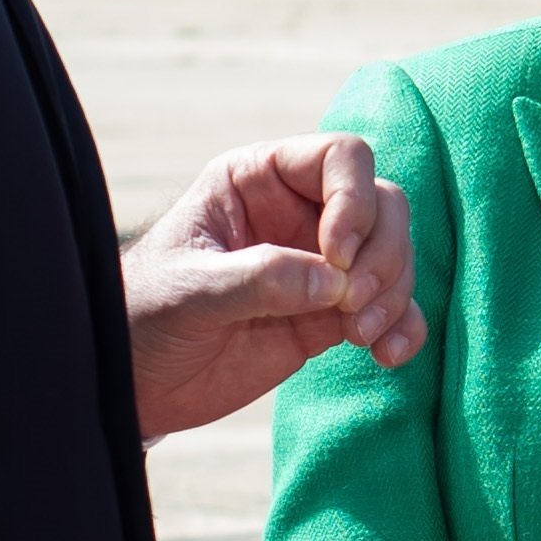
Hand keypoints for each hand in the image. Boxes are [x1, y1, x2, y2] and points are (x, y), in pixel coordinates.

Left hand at [124, 134, 425, 437]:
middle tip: (353, 306)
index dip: (353, 201)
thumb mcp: (188, 291)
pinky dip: (403, 328)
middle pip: (381, 205)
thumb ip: (257, 279)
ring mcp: (319, 264)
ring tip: (362, 337)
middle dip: (383, 255)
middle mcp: (298, 212)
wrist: (136, 381)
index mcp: (257, 180)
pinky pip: (389, 308)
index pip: (340, 158)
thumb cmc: (144, 316)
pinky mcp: (331, 314)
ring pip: (393, 256)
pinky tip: (390, 356)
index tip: (335, 258)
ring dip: (394, 295)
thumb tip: (332, 284)